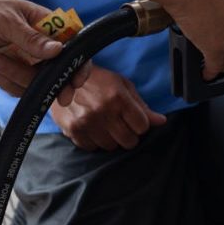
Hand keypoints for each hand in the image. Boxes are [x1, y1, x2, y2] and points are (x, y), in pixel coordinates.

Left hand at [0, 0, 88, 104]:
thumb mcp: (5, 20)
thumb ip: (30, 38)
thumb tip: (57, 50)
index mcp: (45, 25)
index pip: (73, 43)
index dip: (79, 61)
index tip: (78, 77)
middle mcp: (38, 45)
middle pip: (58, 69)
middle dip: (57, 83)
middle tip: (60, 97)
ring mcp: (24, 60)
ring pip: (35, 82)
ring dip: (17, 76)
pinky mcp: (7, 73)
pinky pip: (16, 88)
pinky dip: (4, 81)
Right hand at [50, 66, 166, 150]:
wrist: (62, 76)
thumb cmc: (97, 79)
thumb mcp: (122, 85)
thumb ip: (141, 106)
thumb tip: (161, 121)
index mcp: (118, 97)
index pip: (142, 126)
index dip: (141, 124)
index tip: (135, 120)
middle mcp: (102, 111)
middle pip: (129, 141)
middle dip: (129, 135)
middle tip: (122, 125)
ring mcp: (86, 123)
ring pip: (111, 147)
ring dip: (112, 138)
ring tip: (106, 125)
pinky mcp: (72, 130)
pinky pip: (92, 148)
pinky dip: (95, 141)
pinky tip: (93, 128)